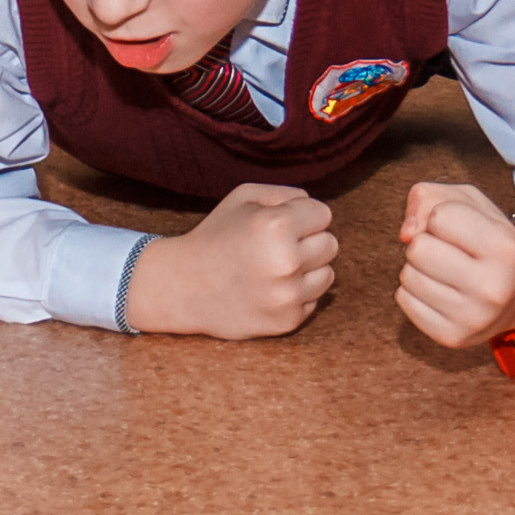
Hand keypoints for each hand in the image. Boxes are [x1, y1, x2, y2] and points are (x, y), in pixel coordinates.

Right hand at [124, 183, 337, 338]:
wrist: (183, 286)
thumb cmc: (216, 236)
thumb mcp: (243, 198)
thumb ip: (286, 194)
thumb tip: (315, 207)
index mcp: (277, 225)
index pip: (323, 214)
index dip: (302, 216)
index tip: (279, 224)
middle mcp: (286, 260)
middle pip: (330, 244)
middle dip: (308, 242)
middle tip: (276, 247)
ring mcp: (287, 294)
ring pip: (327, 274)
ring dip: (306, 270)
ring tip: (273, 268)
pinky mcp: (287, 320)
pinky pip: (313, 300)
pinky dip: (296, 294)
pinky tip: (268, 289)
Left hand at [393, 183, 514, 349]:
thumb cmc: (489, 240)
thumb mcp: (470, 203)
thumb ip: (429, 197)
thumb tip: (406, 233)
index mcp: (505, 248)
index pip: (439, 217)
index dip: (443, 217)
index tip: (463, 230)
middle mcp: (493, 287)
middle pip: (418, 249)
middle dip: (427, 243)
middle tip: (451, 252)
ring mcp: (473, 318)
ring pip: (407, 275)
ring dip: (419, 268)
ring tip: (448, 272)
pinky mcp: (453, 337)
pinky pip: (403, 300)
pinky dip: (414, 291)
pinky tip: (441, 291)